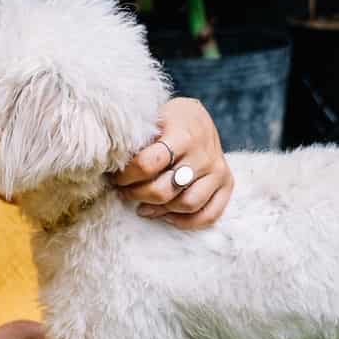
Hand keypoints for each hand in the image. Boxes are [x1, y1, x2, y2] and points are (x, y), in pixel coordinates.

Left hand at [113, 97, 232, 228]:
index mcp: (182, 135)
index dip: (126, 175)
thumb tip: (111, 163)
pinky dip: (185, 222)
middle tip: (124, 191)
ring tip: (141, 205)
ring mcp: (217, 171)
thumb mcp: (153, 119)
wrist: (198, 117)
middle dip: (137, 195)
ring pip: (186, 204)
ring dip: (158, 210)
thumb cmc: (168, 120)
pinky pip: (209, 215)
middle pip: (165, 190)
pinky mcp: (227, 184)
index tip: (116, 176)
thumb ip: (138, 140)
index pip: (147, 164)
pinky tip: (165, 214)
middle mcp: (203, 155)